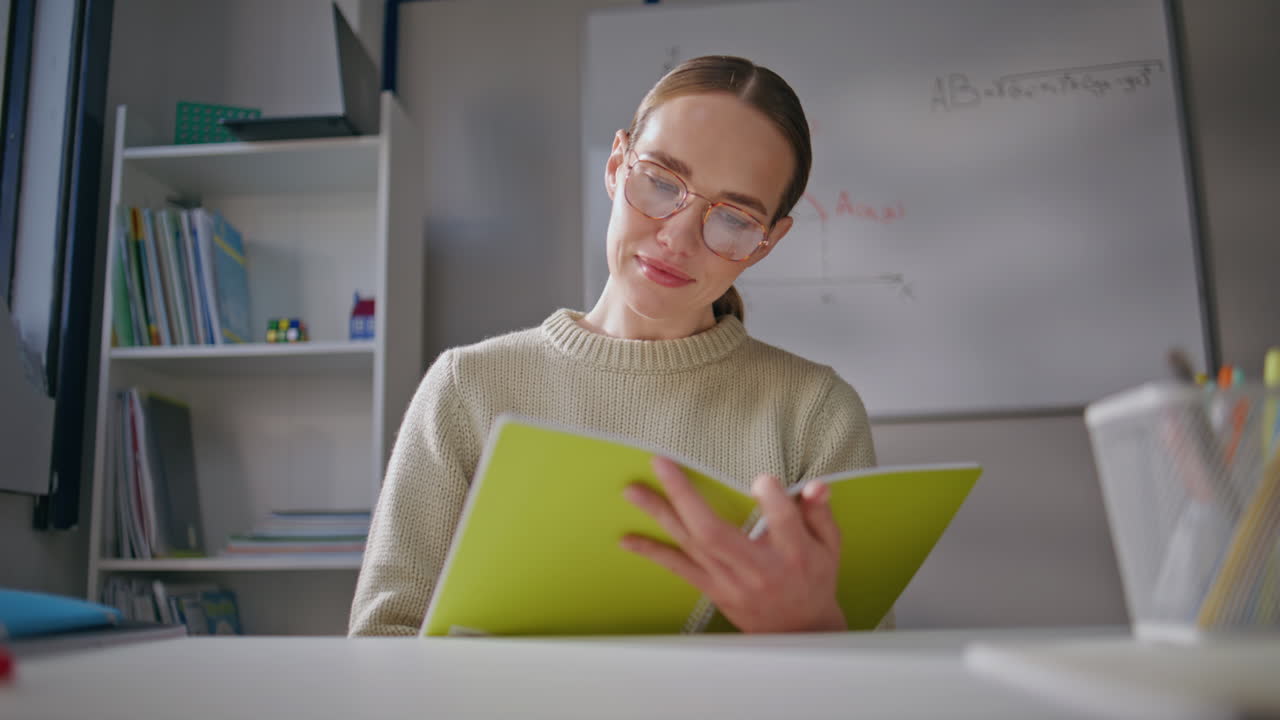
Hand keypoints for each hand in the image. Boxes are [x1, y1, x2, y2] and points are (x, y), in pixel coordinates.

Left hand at [620, 456, 846, 632]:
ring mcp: (730, 580)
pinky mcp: (713, 589)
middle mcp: (757, 567)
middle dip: (685, 495)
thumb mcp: (829, 545)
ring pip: (691, 544)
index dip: (772, 500)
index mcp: (793, 553)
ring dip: (659, 514)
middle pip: (716, 532)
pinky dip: (652, 552)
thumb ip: (819, 511)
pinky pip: (679, 569)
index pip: (783, 523)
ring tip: (633, 490)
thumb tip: (816, 485)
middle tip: (661, 463)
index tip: (761, 478)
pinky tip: (628, 539)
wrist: (798, 630)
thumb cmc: (814, 577)